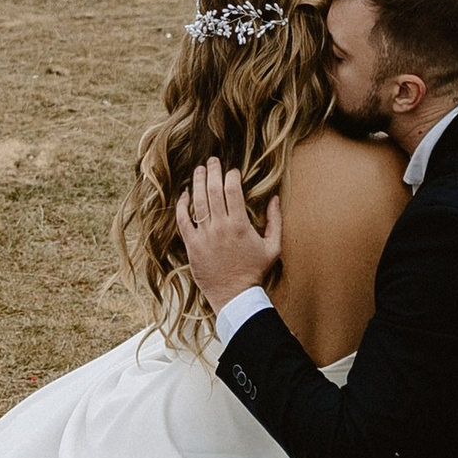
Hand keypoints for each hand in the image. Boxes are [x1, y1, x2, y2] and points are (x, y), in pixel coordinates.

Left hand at [175, 156, 277, 309]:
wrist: (235, 296)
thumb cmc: (254, 271)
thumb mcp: (273, 246)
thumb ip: (275, 220)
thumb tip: (274, 198)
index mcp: (240, 225)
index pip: (233, 190)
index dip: (231, 176)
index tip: (233, 171)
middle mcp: (221, 227)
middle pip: (213, 190)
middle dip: (212, 171)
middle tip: (213, 161)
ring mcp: (204, 236)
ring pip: (198, 201)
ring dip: (197, 182)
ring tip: (199, 170)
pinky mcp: (192, 245)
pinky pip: (183, 221)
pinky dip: (182, 205)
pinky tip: (184, 194)